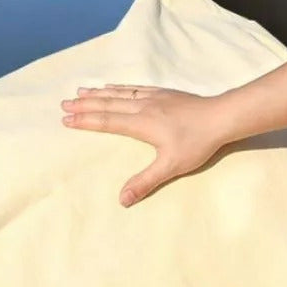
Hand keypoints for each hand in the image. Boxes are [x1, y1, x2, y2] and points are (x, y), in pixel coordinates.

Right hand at [61, 84, 229, 206]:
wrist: (222, 116)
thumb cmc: (198, 142)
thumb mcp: (171, 166)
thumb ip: (145, 182)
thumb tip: (122, 200)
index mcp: (141, 124)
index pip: (106, 122)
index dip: (85, 121)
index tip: (66, 120)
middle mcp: (143, 107)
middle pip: (108, 104)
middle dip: (84, 105)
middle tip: (64, 103)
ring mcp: (153, 98)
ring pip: (119, 94)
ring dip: (97, 93)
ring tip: (80, 92)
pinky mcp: (164, 94)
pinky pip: (134, 88)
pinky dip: (118, 87)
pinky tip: (112, 86)